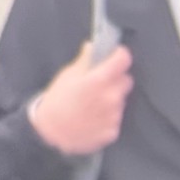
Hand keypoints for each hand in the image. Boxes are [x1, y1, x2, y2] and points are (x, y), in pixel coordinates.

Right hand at [30, 41, 133, 155]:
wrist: (52, 131)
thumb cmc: (58, 99)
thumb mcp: (69, 74)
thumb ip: (85, 60)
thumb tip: (94, 47)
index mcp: (100, 79)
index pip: (124, 59)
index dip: (120, 56)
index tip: (115, 57)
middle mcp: (111, 97)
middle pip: (127, 81)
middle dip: (117, 78)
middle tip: (103, 82)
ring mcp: (114, 116)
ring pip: (122, 101)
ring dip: (113, 98)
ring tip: (95, 103)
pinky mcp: (113, 132)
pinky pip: (117, 118)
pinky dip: (109, 117)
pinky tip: (95, 118)